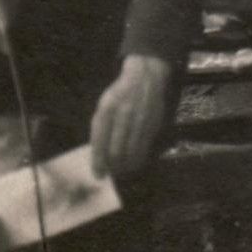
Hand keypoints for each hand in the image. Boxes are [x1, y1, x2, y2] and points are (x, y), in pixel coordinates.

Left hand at [89, 55, 169, 178]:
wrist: (146, 77)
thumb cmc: (119, 93)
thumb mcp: (104, 107)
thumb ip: (100, 129)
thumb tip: (99, 155)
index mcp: (107, 111)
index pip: (100, 142)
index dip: (98, 162)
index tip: (98, 174)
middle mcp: (124, 116)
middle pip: (117, 151)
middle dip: (112, 167)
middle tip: (110, 174)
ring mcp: (140, 120)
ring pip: (132, 152)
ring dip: (126, 166)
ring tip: (121, 171)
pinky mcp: (153, 123)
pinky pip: (145, 147)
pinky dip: (139, 158)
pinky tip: (135, 163)